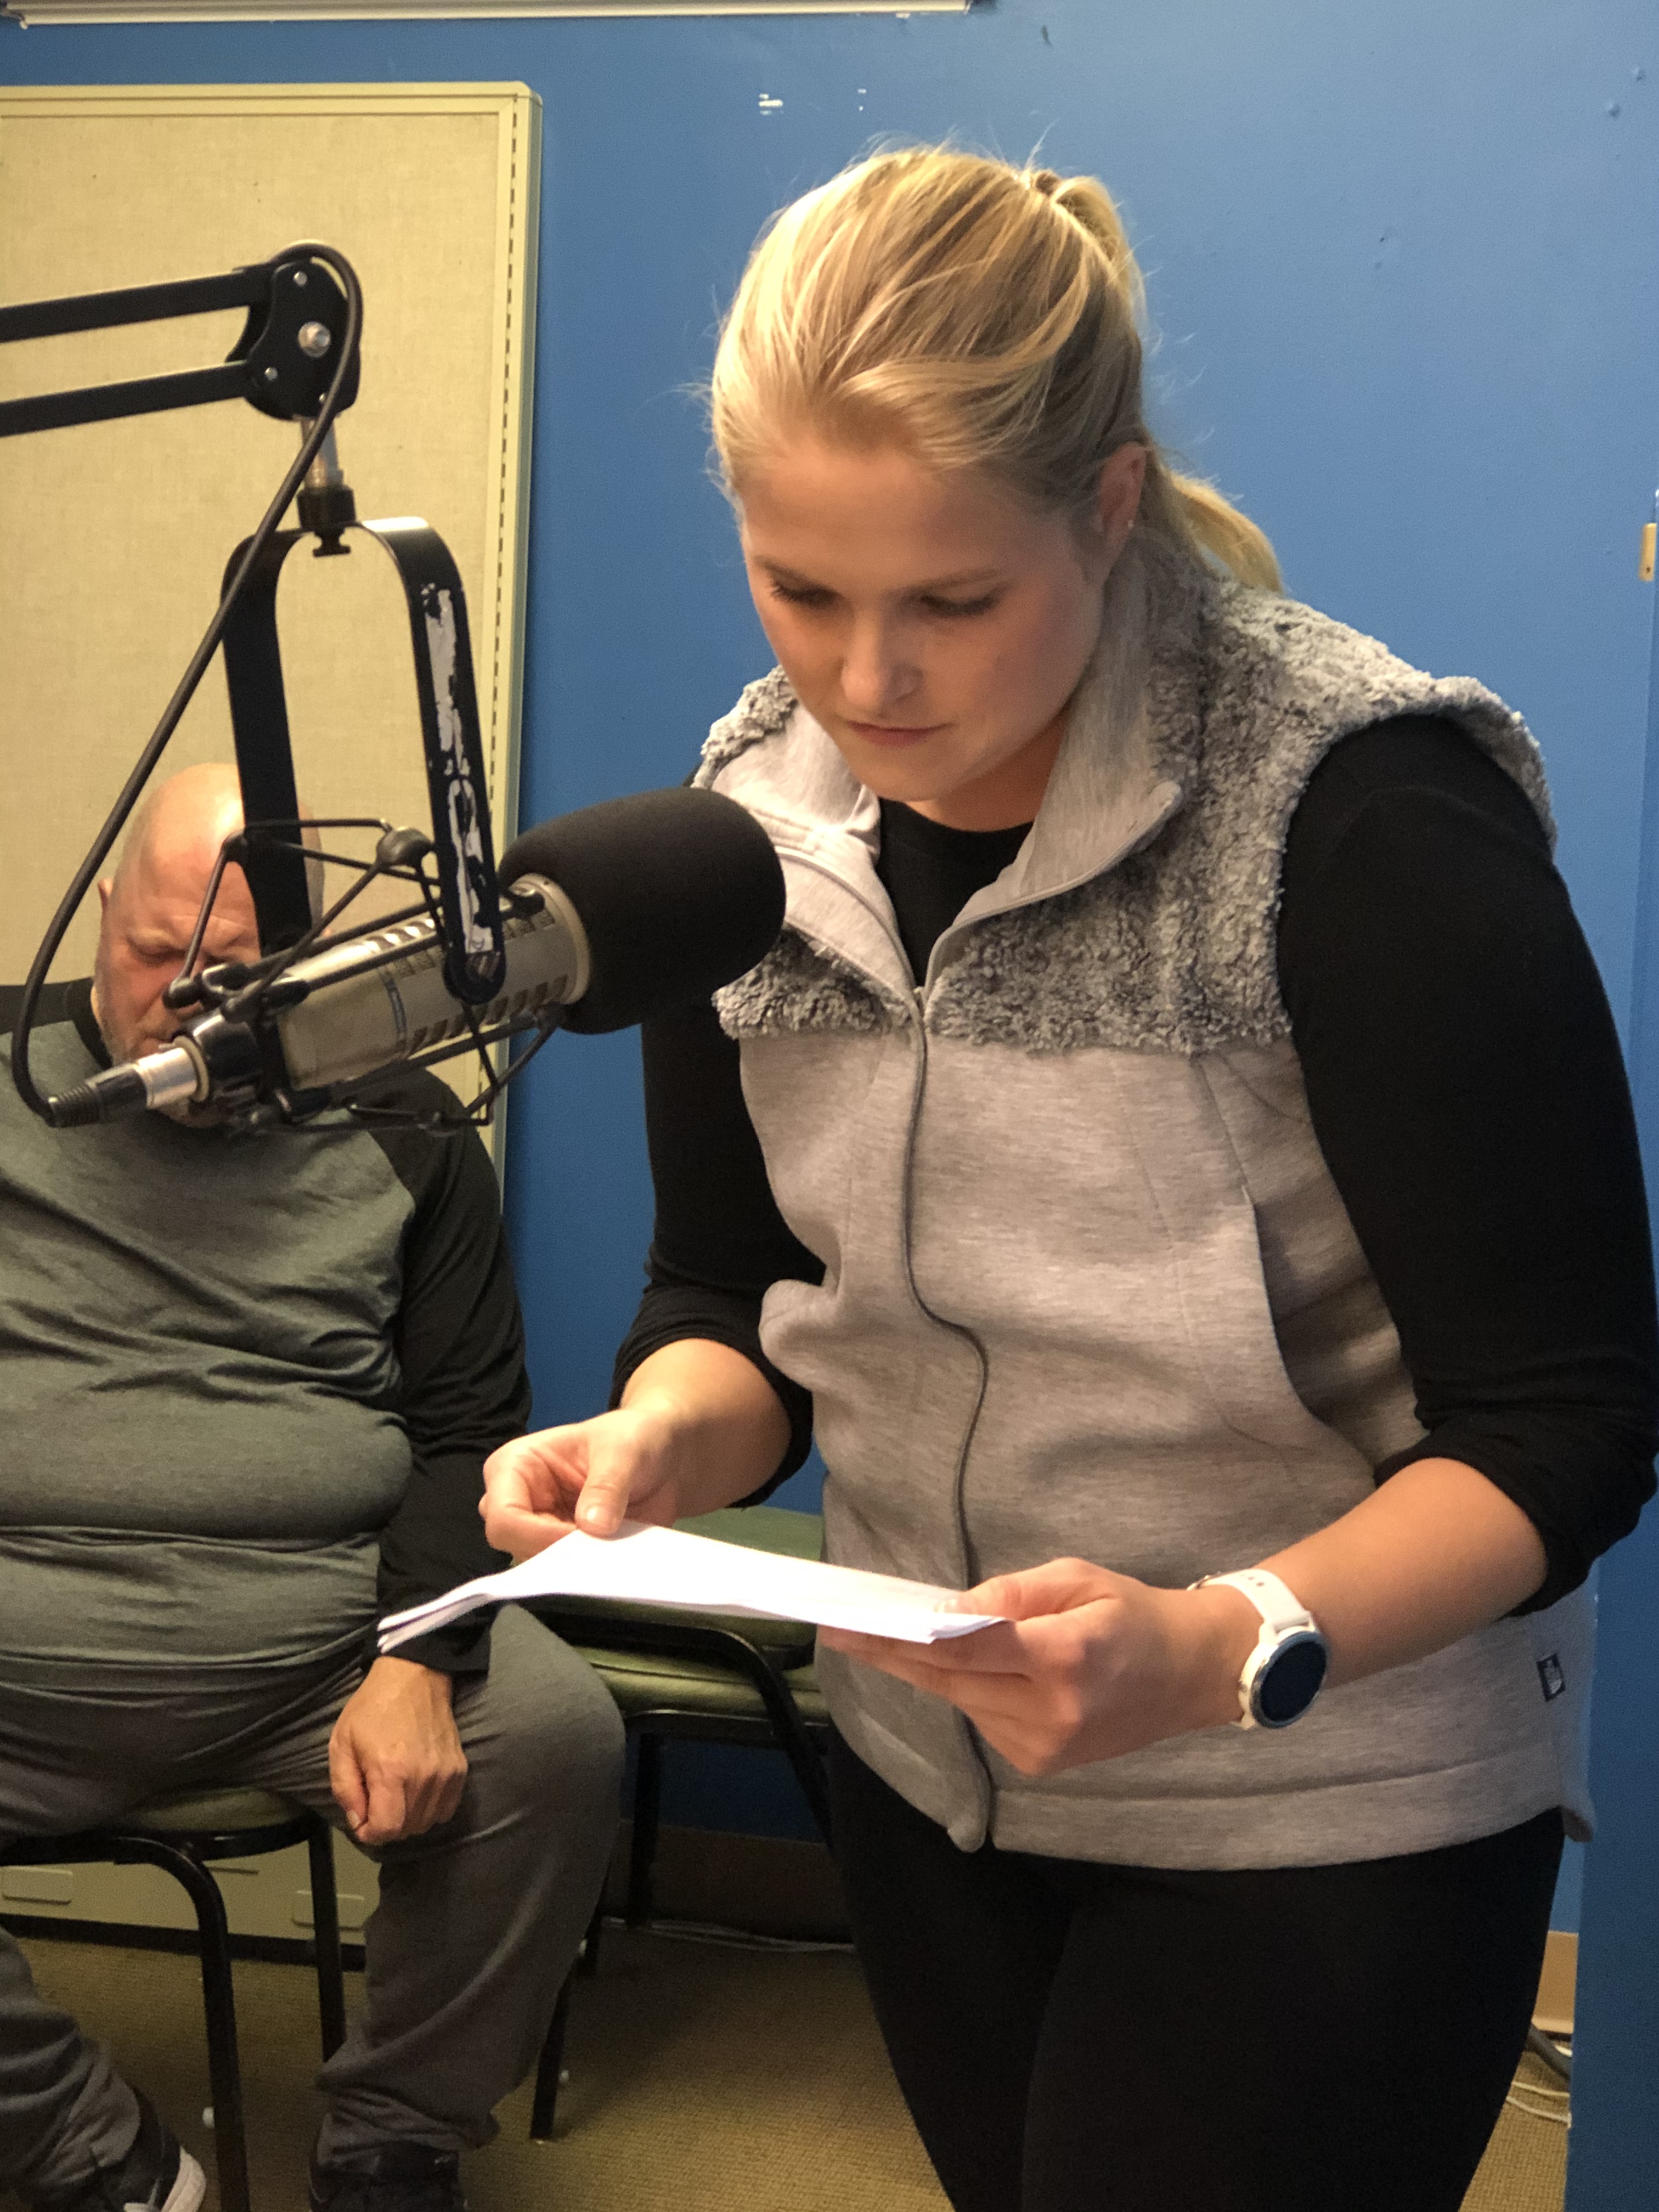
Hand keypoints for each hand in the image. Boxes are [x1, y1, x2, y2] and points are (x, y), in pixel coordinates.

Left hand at [329, 1657, 468, 1845]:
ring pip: (427, 1822)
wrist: (414, 1677)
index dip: (370, 1833)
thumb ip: (345, 1789)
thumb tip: (359, 1822)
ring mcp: (445, 1773)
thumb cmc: (372, 1709)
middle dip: (387, 1826)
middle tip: (376, 1804)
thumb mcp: (342, 1745)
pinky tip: (417, 1792)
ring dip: (408, 1819)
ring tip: (396, 1797)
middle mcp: (423, 1776)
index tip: (363, 1820)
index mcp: (391, 1771)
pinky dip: (430, 1809)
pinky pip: (446, 1809)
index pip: (387, 1829)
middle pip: (408, 1829)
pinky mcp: (459, 1769)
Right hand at [481, 1402, 688, 1559]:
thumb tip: (593, 1527)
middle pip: (513, 1545)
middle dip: (555, 1554)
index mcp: (514, 1465)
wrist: (660, 1456)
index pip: (504, 1516)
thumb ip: (607, 1486)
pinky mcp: (559, 1549)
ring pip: (535, 1566)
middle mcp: (516, 1501)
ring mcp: (537, 1528)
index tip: (587, 1537)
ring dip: (573, 1567)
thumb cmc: (632, 1440)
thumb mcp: (624, 1453)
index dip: (539, 1536)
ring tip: (610, 1552)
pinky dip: (586, 1573)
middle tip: (600, 1548)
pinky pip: (561, 1575)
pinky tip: (612, 1561)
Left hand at [819, 1559, 1260, 1776]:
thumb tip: (947, 1609)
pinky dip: (971, 1691)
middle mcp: (1051, 1712)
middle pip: (950, 1681)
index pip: (964, 1650)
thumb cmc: (1133, 1613)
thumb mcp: (1077, 1578)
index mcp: (1064, 1658)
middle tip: (846, 1628)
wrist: (1191, 1675)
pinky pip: (984, 1719)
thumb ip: (1011, 1594)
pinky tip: (984, 1670)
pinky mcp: (1041, 1764)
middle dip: (896, 1654)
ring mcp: (1045, 1747)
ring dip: (934, 1671)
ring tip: (911, 1638)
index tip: (851, 1625)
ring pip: (962, 1702)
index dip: (901, 1639)